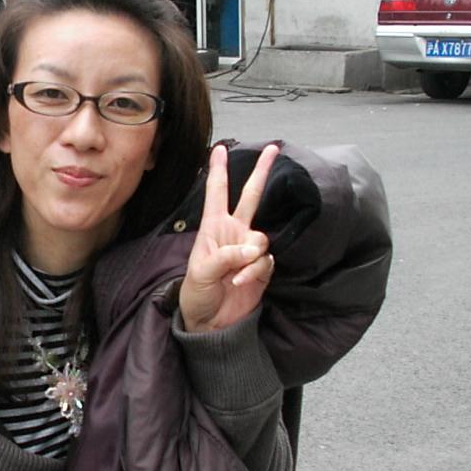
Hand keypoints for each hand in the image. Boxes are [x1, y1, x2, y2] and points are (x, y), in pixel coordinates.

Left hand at [178, 143, 278, 332]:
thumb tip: (251, 249)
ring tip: (233, 276)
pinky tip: (241, 283)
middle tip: (274, 148)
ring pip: (262, 238)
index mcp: (212, 227)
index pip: (216, 193)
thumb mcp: (200, 274)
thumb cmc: (196, 294)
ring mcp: (248, 249)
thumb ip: (224, 257)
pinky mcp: (261, 266)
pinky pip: (265, 261)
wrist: (211, 323)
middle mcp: (233, 232)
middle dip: (261, 172)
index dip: (217, 170)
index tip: (219, 148)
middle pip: (251, 196)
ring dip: (250, 257)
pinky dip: (254, 272)